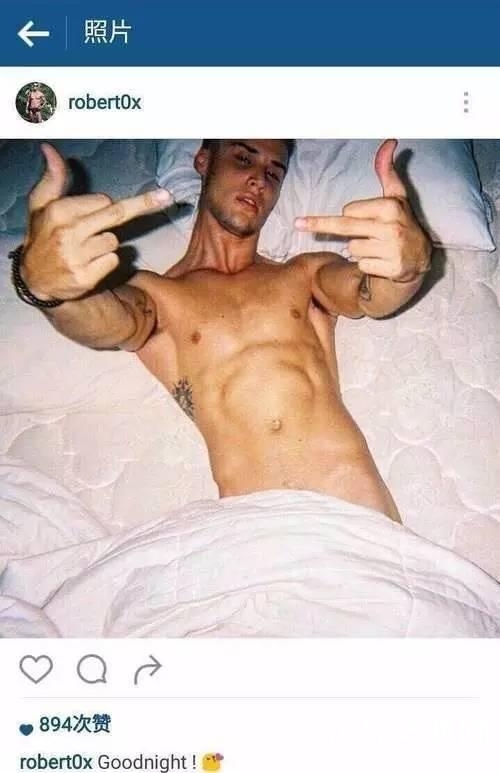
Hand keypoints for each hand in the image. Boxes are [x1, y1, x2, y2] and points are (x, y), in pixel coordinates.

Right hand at [22, 143, 172, 300]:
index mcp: (60, 212)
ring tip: (85, 250)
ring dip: (106, 245)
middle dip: (145, 204)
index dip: (104, 206)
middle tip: (168, 196)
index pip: (103, 201)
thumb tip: (50, 149)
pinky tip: (88, 265)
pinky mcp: (85, 278)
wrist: (35, 278)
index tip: (102, 210)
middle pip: (117, 214)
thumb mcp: (40, 206)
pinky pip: (114, 261)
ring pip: (115, 242)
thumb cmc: (42, 236)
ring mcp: (77, 257)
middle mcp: (68, 233)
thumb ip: (52, 178)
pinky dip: (106, 263)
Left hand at [295, 139, 431, 282]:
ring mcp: (392, 249)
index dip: (351, 215)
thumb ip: (387, 171)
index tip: (362, 218)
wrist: (422, 257)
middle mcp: (391, 227)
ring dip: (360, 251)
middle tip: (297, 223)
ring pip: (352, 249)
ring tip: (378, 247)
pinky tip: (382, 261)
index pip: (349, 210)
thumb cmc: (403, 222)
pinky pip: (362, 265)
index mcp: (390, 207)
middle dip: (319, 225)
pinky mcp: (392, 269)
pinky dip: (367, 265)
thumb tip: (389, 142)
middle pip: (344, 227)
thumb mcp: (398, 196)